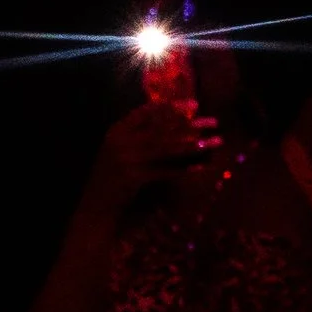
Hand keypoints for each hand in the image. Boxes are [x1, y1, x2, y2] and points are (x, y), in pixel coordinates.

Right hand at [88, 100, 217, 213]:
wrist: (95, 207)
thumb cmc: (112, 178)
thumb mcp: (120, 151)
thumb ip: (140, 136)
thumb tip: (175, 124)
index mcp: (117, 130)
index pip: (148, 111)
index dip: (173, 106)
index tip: (195, 104)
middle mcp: (121, 141)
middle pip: (163, 128)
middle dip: (191, 124)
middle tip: (214, 122)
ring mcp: (126, 159)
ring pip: (168, 148)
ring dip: (195, 144)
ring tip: (216, 141)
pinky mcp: (133, 178)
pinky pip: (166, 171)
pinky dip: (185, 169)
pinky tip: (202, 167)